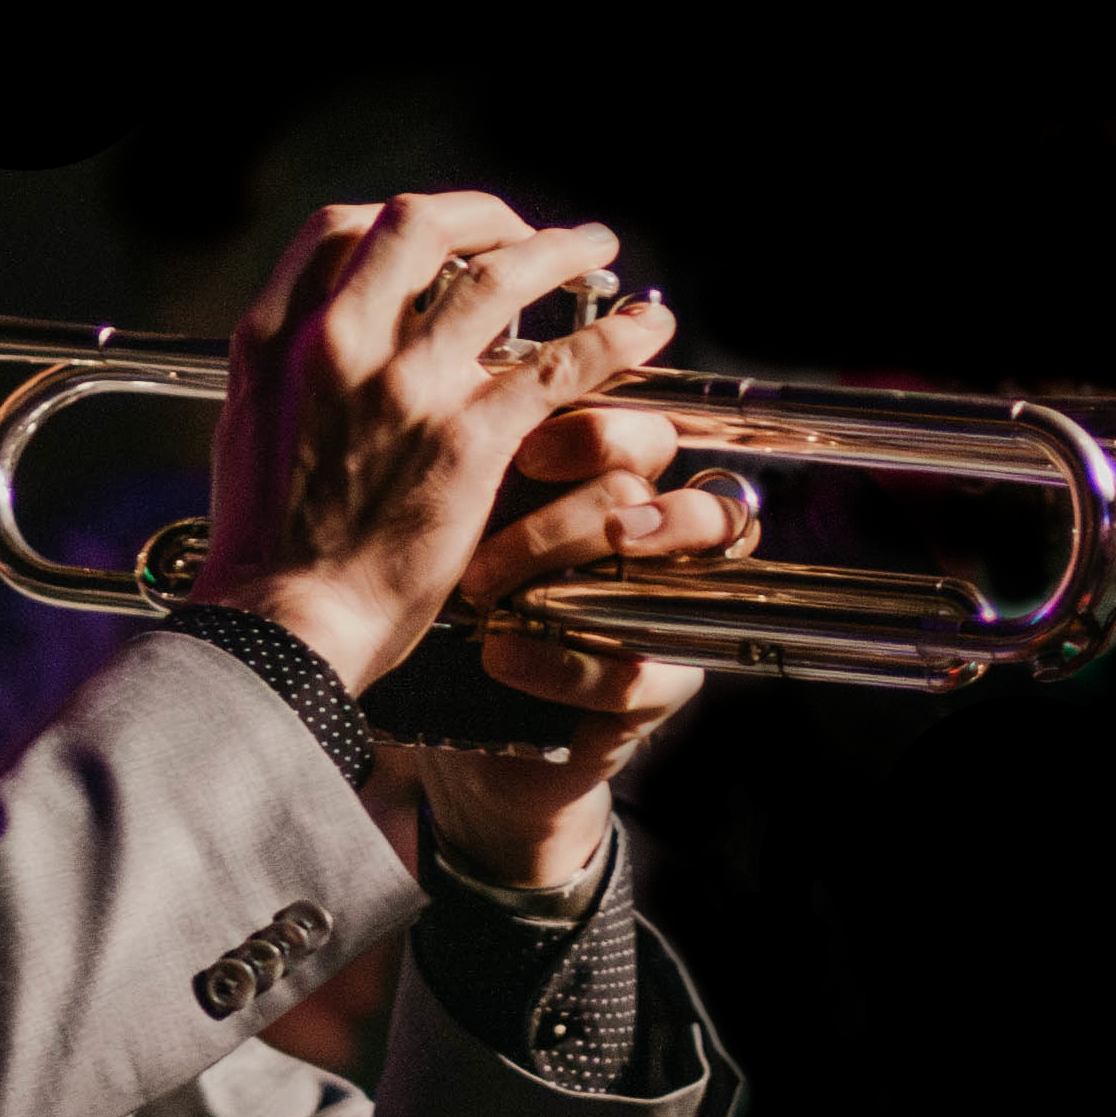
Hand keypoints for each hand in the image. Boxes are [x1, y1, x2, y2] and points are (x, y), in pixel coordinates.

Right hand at [186, 193, 674, 693]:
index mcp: (276, 340)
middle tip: (518, 234)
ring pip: (498, 274)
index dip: (399, 221)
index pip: (338, 229)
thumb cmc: (262, 547)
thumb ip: (283, 372)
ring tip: (594, 250)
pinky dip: (612, 337)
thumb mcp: (243, 430)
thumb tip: (313, 344)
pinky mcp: (468, 439)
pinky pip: (560, 363)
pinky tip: (642, 330)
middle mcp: (337, 344)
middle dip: (482, 214)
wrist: (282, 624)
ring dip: (558, 251)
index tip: (440, 240)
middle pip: (418, 222)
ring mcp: (405, 386)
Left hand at [418, 404, 739, 887]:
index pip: (643, 435)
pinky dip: (563, 664)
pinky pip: (636, 672)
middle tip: (501, 537)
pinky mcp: (658, 690)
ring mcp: (667, 617)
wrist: (448, 714)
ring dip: (570, 579)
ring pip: (666, 580)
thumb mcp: (459, 521)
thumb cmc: (452, 597)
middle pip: (667, 494)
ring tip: (484, 589)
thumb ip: (479, 462)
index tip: (525, 449)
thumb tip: (458, 402)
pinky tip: (501, 654)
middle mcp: (656, 544)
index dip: (599, 433)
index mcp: (615, 485)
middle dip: (589, 505)